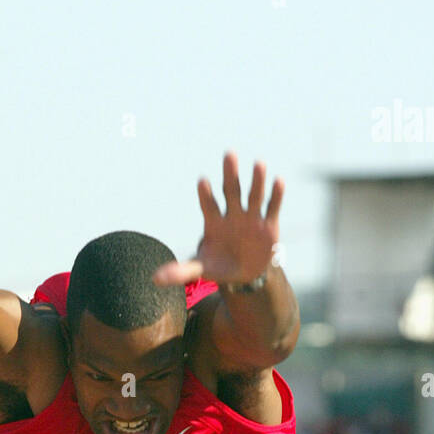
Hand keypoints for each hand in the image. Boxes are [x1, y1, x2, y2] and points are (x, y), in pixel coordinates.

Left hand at [152, 151, 283, 287]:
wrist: (245, 275)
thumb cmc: (219, 266)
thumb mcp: (201, 269)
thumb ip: (181, 272)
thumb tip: (155, 279)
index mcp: (214, 221)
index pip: (208, 205)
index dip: (206, 195)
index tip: (202, 182)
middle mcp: (232, 214)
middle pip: (231, 191)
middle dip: (230, 174)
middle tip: (229, 154)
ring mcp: (251, 217)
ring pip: (254, 195)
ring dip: (256, 180)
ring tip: (259, 164)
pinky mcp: (268, 225)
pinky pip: (272, 208)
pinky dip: (276, 196)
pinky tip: (278, 181)